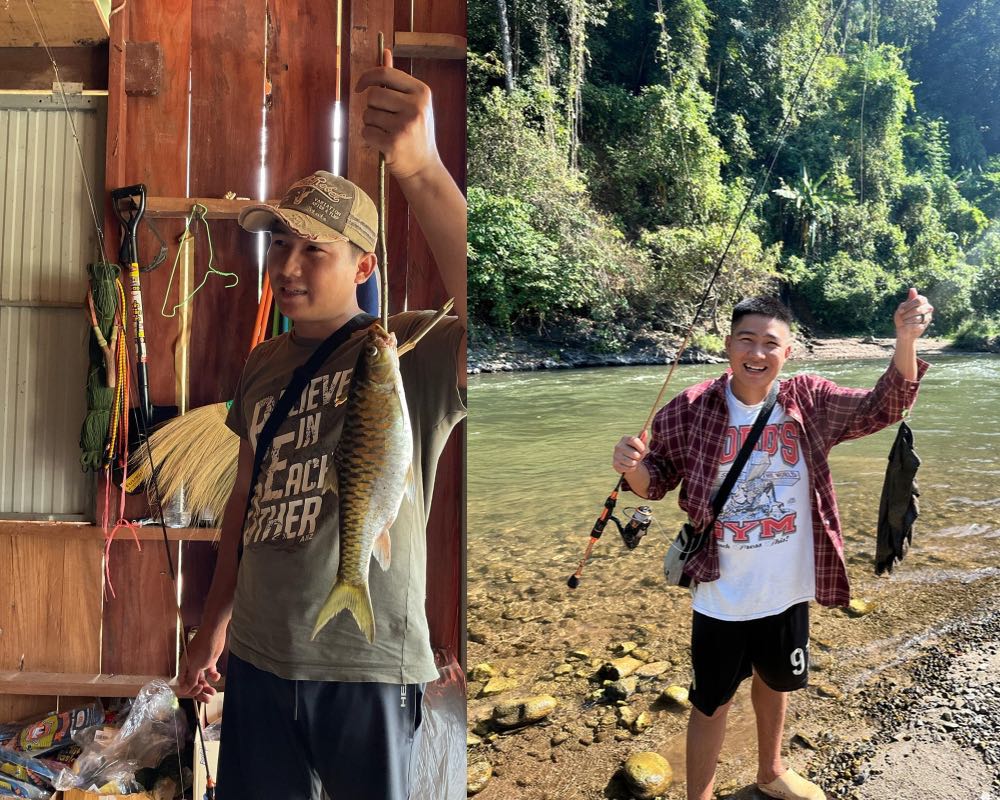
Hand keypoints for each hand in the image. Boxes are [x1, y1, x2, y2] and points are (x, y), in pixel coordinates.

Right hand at [178, 625, 225, 702]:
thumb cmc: (202, 647)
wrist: (213, 633)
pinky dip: (213, 676)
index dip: (191, 690)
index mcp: (185, 668)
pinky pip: (210, 673)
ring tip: (213, 692)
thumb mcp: (195, 665)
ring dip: (207, 687)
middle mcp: (191, 668)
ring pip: (202, 680)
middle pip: (194, 684)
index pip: (184, 685)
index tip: (199, 690)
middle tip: (208, 698)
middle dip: (200, 692)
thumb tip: (185, 690)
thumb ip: (191, 678)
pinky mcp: (210, 661)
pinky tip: (216, 675)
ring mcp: (201, 664)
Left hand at [354, 48, 440, 180]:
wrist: (424, 167)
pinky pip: (366, 132)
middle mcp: (415, 107)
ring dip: (371, 124)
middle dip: (371, 107)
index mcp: (421, 92)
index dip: (367, 77)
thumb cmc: (416, 133)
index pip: (385, 74)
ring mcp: (404, 126)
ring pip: (368, 114)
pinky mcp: (393, 144)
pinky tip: (383, 144)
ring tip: (386, 133)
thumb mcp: (414, 104)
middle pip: (373, 95)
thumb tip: (385, 52)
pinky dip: (370, 138)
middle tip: (383, 120)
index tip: (360, 87)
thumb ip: (397, 81)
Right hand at [613, 431, 648, 474]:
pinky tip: (630, 465)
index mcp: (624, 439)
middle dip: (639, 457)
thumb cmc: (636, 451)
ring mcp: (616, 455)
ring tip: (634, 461)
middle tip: (637, 456)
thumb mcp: (640, 445)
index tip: (643, 450)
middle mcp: (618, 446)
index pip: (634, 440)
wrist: (628, 461)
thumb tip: (645, 431)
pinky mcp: (615, 464)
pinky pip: (628, 468)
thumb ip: (643, 439)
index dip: (641, 446)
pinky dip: (632, 468)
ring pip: (632, 462)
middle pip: (634, 454)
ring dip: (636, 463)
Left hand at [893, 287, 933, 340]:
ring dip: (907, 321)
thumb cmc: (902, 317)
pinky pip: (916, 325)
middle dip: (906, 315)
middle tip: (901, 318)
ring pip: (917, 318)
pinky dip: (908, 326)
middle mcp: (928, 308)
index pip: (919, 300)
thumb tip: (913, 289)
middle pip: (917, 310)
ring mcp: (928, 316)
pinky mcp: (925, 325)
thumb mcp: (902, 307)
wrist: (903, 330)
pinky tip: (906, 326)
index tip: (900, 311)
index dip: (908, 306)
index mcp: (923, 301)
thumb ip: (909, 300)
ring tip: (904, 322)